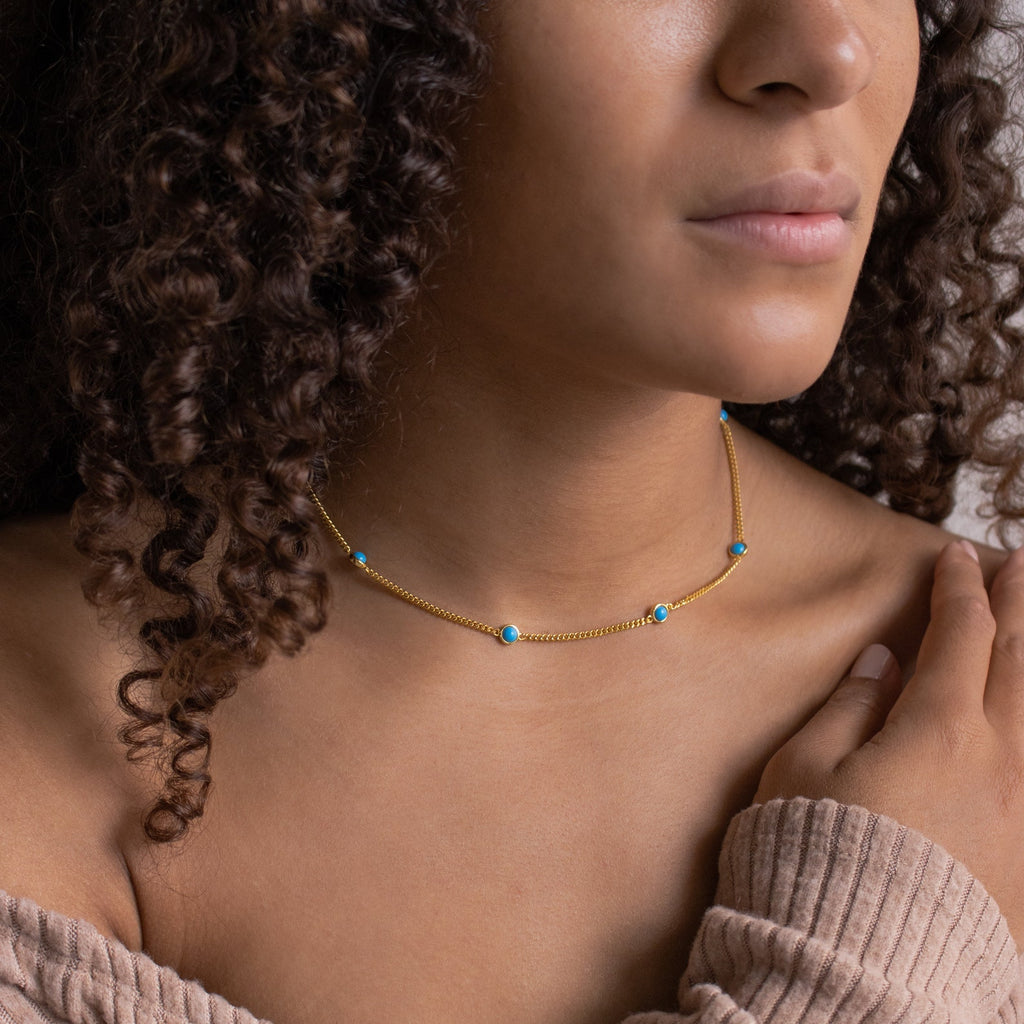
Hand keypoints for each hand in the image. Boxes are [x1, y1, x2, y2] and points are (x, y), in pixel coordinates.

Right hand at [756, 539, 1023, 944]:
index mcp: (939, 729)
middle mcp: (999, 760)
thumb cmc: (817, 855)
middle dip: (1017, 604)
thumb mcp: (807, 766)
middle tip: (1020, 562)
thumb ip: (851, 704)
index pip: (958, 635)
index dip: (957, 588)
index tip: (955, 554)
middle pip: (1018, 660)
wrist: (858, 966)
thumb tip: (884, 661)